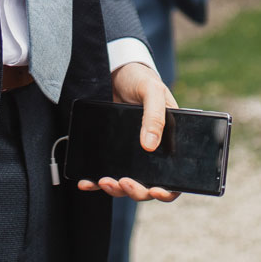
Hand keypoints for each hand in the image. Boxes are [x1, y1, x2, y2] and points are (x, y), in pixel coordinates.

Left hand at [77, 61, 179, 202]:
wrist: (117, 72)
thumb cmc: (141, 80)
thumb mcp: (152, 91)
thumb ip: (155, 115)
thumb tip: (150, 145)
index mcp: (169, 142)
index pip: (174, 176)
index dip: (168, 190)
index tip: (156, 190)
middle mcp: (151, 153)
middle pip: (148, 186)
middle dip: (137, 190)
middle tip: (124, 182)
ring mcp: (129, 154)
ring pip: (126, 184)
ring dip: (116, 189)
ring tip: (105, 181)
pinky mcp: (110, 151)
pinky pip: (104, 172)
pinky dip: (95, 182)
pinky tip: (86, 182)